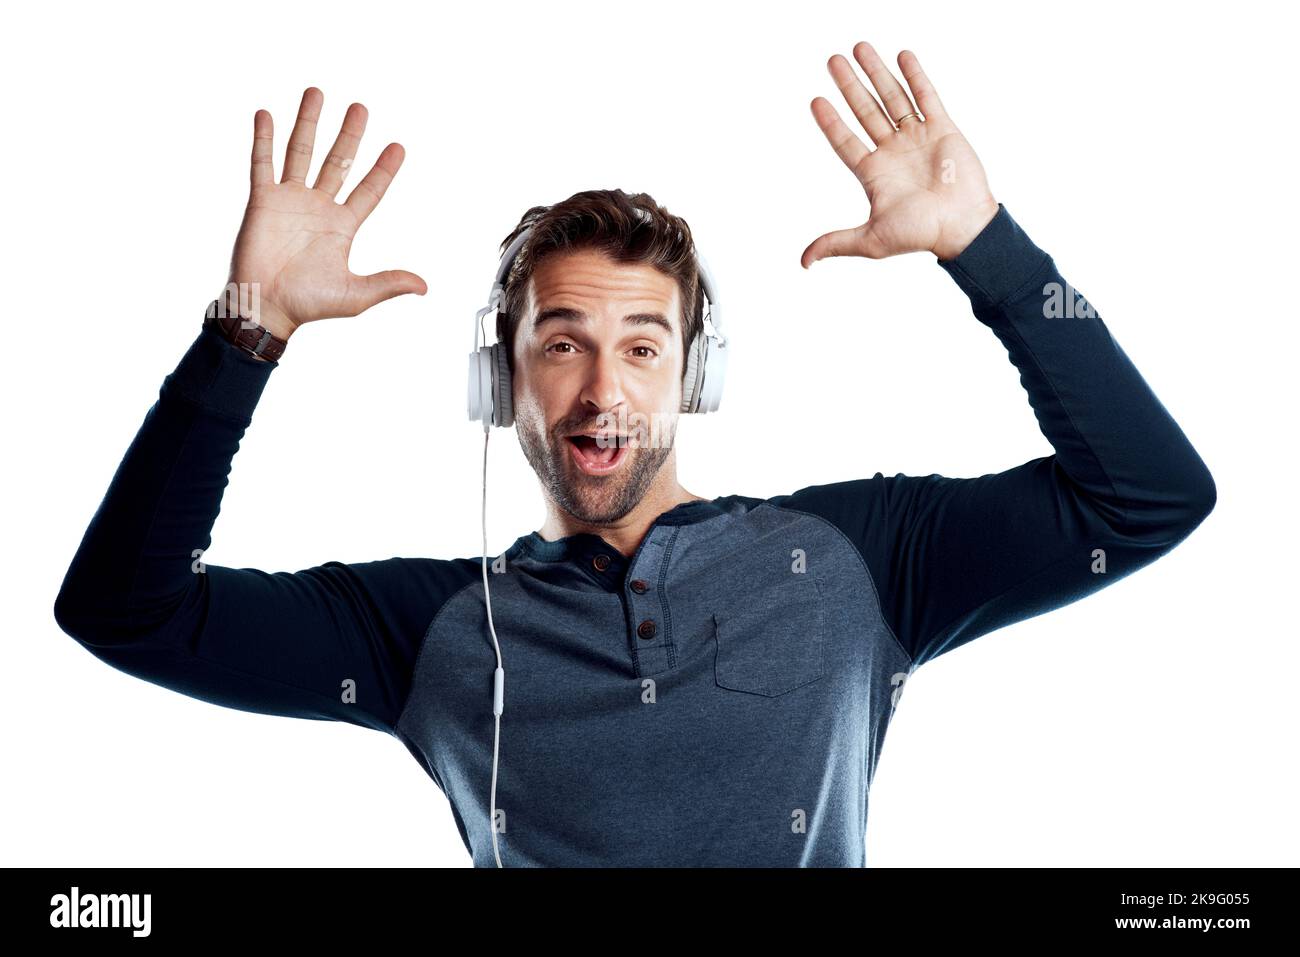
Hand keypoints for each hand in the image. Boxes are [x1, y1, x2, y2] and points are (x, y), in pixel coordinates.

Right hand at [219, 87, 426, 338]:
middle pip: (338, 161)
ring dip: (309, 122)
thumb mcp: (356, 295)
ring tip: (317, 93)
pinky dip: (264, 139)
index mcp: (342, 226)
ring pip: (302, 152)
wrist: (266, 307)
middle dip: (350, 134)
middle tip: (361, 108)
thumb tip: (424, 286)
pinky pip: (263, 163)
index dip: (383, 170)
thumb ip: (388, 283)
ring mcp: (290, 200)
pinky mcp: (263, 201)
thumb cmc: (308, 304)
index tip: (398, 147)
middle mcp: (318, 207)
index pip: (369, 190)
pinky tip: (268, 115)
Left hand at [802, 43, 998, 266]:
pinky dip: (914, 77)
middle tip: (833, 60)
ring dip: (876, 73)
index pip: (845, 142)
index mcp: (874, 174)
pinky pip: (926, 97)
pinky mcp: (943, 129)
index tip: (815, 100)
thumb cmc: (920, 236)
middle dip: (849, 85)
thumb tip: (803, 262)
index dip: (830, 122)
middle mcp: (893, 152)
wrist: (962, 228)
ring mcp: (917, 138)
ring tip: (860, 48)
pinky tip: (901, 56)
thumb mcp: (870, 240)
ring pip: (892, 98)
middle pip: (865, 111)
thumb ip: (835, 242)